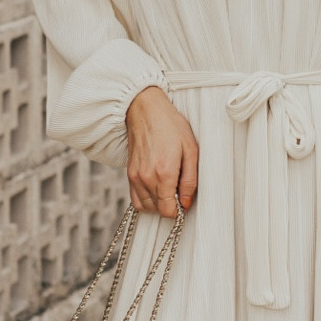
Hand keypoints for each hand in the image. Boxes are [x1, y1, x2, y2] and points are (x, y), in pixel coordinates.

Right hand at [126, 85, 198, 215]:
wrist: (145, 110)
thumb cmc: (171, 126)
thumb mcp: (191, 150)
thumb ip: (190, 180)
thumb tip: (186, 203)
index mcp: (164, 173)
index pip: (168, 210)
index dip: (179, 210)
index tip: (184, 200)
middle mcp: (147, 178)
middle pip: (158, 210)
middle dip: (170, 206)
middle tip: (179, 191)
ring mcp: (135, 177)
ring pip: (145, 207)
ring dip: (158, 204)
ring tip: (168, 189)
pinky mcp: (129, 174)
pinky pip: (135, 199)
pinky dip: (146, 200)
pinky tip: (156, 189)